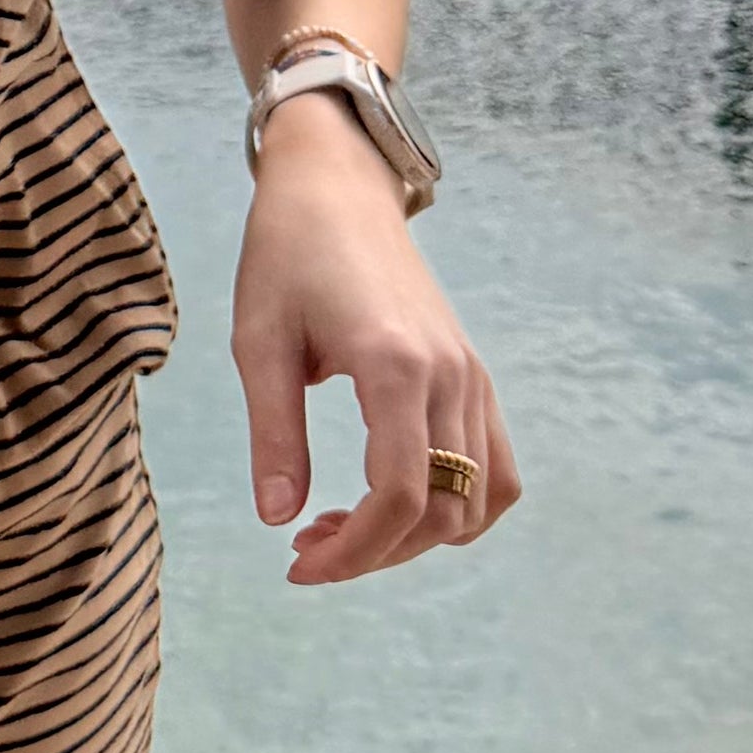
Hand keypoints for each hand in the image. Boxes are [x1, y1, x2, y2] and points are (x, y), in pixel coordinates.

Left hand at [231, 92, 521, 585]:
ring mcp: (471, 375)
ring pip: (476, 499)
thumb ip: (273, 433)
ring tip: (341, 527)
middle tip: (306, 548)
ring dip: (415, 537)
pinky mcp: (473, 373)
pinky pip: (494, 467)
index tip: (298, 565)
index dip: (354, 552)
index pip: (400, 497)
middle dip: (376, 552)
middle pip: (442, 510)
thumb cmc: (286, 254)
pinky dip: (458, 505)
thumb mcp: (259, 342)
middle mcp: (449, 375)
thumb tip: (276, 520)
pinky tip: (394, 503)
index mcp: (394, 365)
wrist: (336, 186)